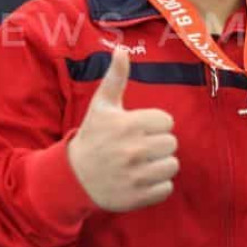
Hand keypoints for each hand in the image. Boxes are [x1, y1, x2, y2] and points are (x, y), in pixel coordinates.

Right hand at [67, 48, 178, 211]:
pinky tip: (142, 179)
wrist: (73, 177)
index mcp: (127, 125)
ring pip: (172, 166)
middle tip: (141, 146)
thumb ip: (116, 77)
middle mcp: (132, 150)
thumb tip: (122, 49)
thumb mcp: (102, 105)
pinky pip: (166, 188)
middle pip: (172, 143)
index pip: (167, 121)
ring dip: (161, 165)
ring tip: (143, 163)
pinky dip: (158, 186)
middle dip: (159, 144)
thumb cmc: (93, 136)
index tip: (139, 128)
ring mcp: (135, 176)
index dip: (155, 124)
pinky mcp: (137, 197)